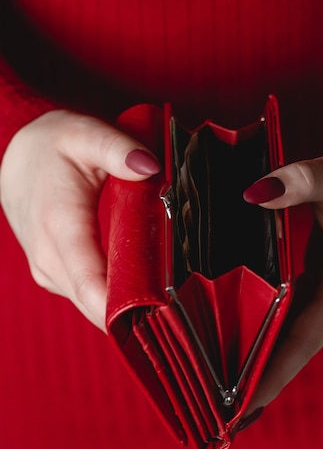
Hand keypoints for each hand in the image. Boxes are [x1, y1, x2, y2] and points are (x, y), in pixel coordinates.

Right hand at [0, 110, 160, 330]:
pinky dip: (109, 297)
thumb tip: (149, 167)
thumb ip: (117, 149)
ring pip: (90, 305)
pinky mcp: (53, 275)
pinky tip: (134, 287)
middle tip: (176, 308)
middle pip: (94, 304)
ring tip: (160, 298)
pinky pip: (84, 296)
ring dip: (123, 305)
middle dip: (135, 310)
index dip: (125, 308)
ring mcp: (48, 271)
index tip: (162, 314)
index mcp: (59, 226)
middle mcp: (48, 257)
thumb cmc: (52, 145)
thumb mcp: (85, 134)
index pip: (91, 286)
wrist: (19, 157)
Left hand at [243, 142, 322, 409]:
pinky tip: (242, 344)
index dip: (265, 381)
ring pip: (290, 341)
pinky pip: (290, 321)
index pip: (296, 347)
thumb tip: (254, 193)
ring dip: (259, 364)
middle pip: (290, 355)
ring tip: (221, 390)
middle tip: (214, 414)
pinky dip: (267, 336)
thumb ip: (297, 183)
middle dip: (255, 384)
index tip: (235, 414)